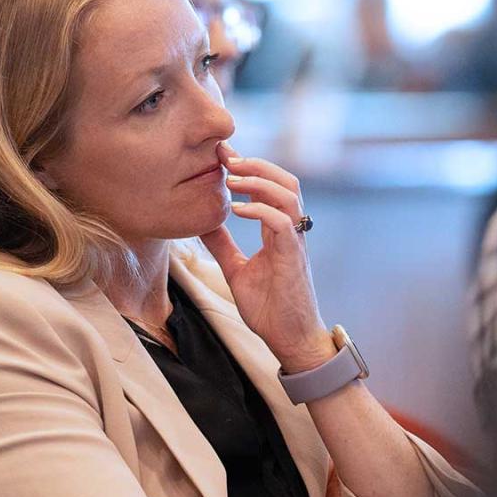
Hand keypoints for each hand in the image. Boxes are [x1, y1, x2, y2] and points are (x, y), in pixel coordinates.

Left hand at [199, 143, 337, 372]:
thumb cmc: (270, 309)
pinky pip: (281, 223)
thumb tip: (202, 223)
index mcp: (279, 231)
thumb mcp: (237, 270)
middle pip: (286, 180)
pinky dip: (260, 210)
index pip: (271, 187)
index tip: (223, 155)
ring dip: (258, 180)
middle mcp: (291, 231)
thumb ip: (223, 245)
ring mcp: (294, 243)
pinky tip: (236, 210)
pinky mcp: (293, 258)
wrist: (291, 340)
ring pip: (288, 194)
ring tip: (231, 177)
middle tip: (227, 157)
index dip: (250, 168)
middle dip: (257, 164)